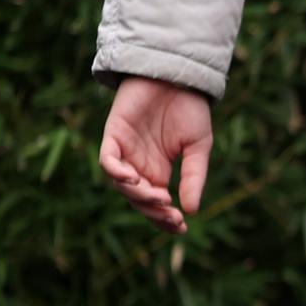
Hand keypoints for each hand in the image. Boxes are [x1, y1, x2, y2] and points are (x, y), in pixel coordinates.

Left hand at [100, 77, 214, 233]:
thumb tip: (191, 210)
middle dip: (153, 213)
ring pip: (122, 185)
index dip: (165, 219)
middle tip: (172, 217)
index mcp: (158, 170)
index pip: (155, 204)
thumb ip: (193, 177)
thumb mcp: (198, 148)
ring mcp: (125, 151)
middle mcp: (139, 165)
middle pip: (137, 199)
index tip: (181, 228)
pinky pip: (107, 161)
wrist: (177, 77)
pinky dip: (117, 173)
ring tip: (161, 198)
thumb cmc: (189, 110)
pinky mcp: (113, 134)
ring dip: (139, 196)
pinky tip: (134, 180)